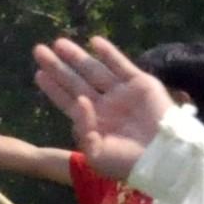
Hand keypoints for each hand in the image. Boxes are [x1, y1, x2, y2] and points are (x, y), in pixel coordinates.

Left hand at [32, 35, 172, 183]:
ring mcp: (122, 93)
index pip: (68, 101)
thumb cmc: (128, 161)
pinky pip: (121, 64)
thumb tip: (79, 99)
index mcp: (94, 123)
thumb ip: (82, 128)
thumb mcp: (95, 154)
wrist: (164, 157)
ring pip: (95, 70)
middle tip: (39, 50)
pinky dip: (108, 52)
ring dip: (77, 56)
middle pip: (76, 81)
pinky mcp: (140, 84)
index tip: (38, 73)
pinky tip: (94, 41)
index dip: (53, 88)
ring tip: (58, 43)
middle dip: (58, 66)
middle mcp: (106, 105)